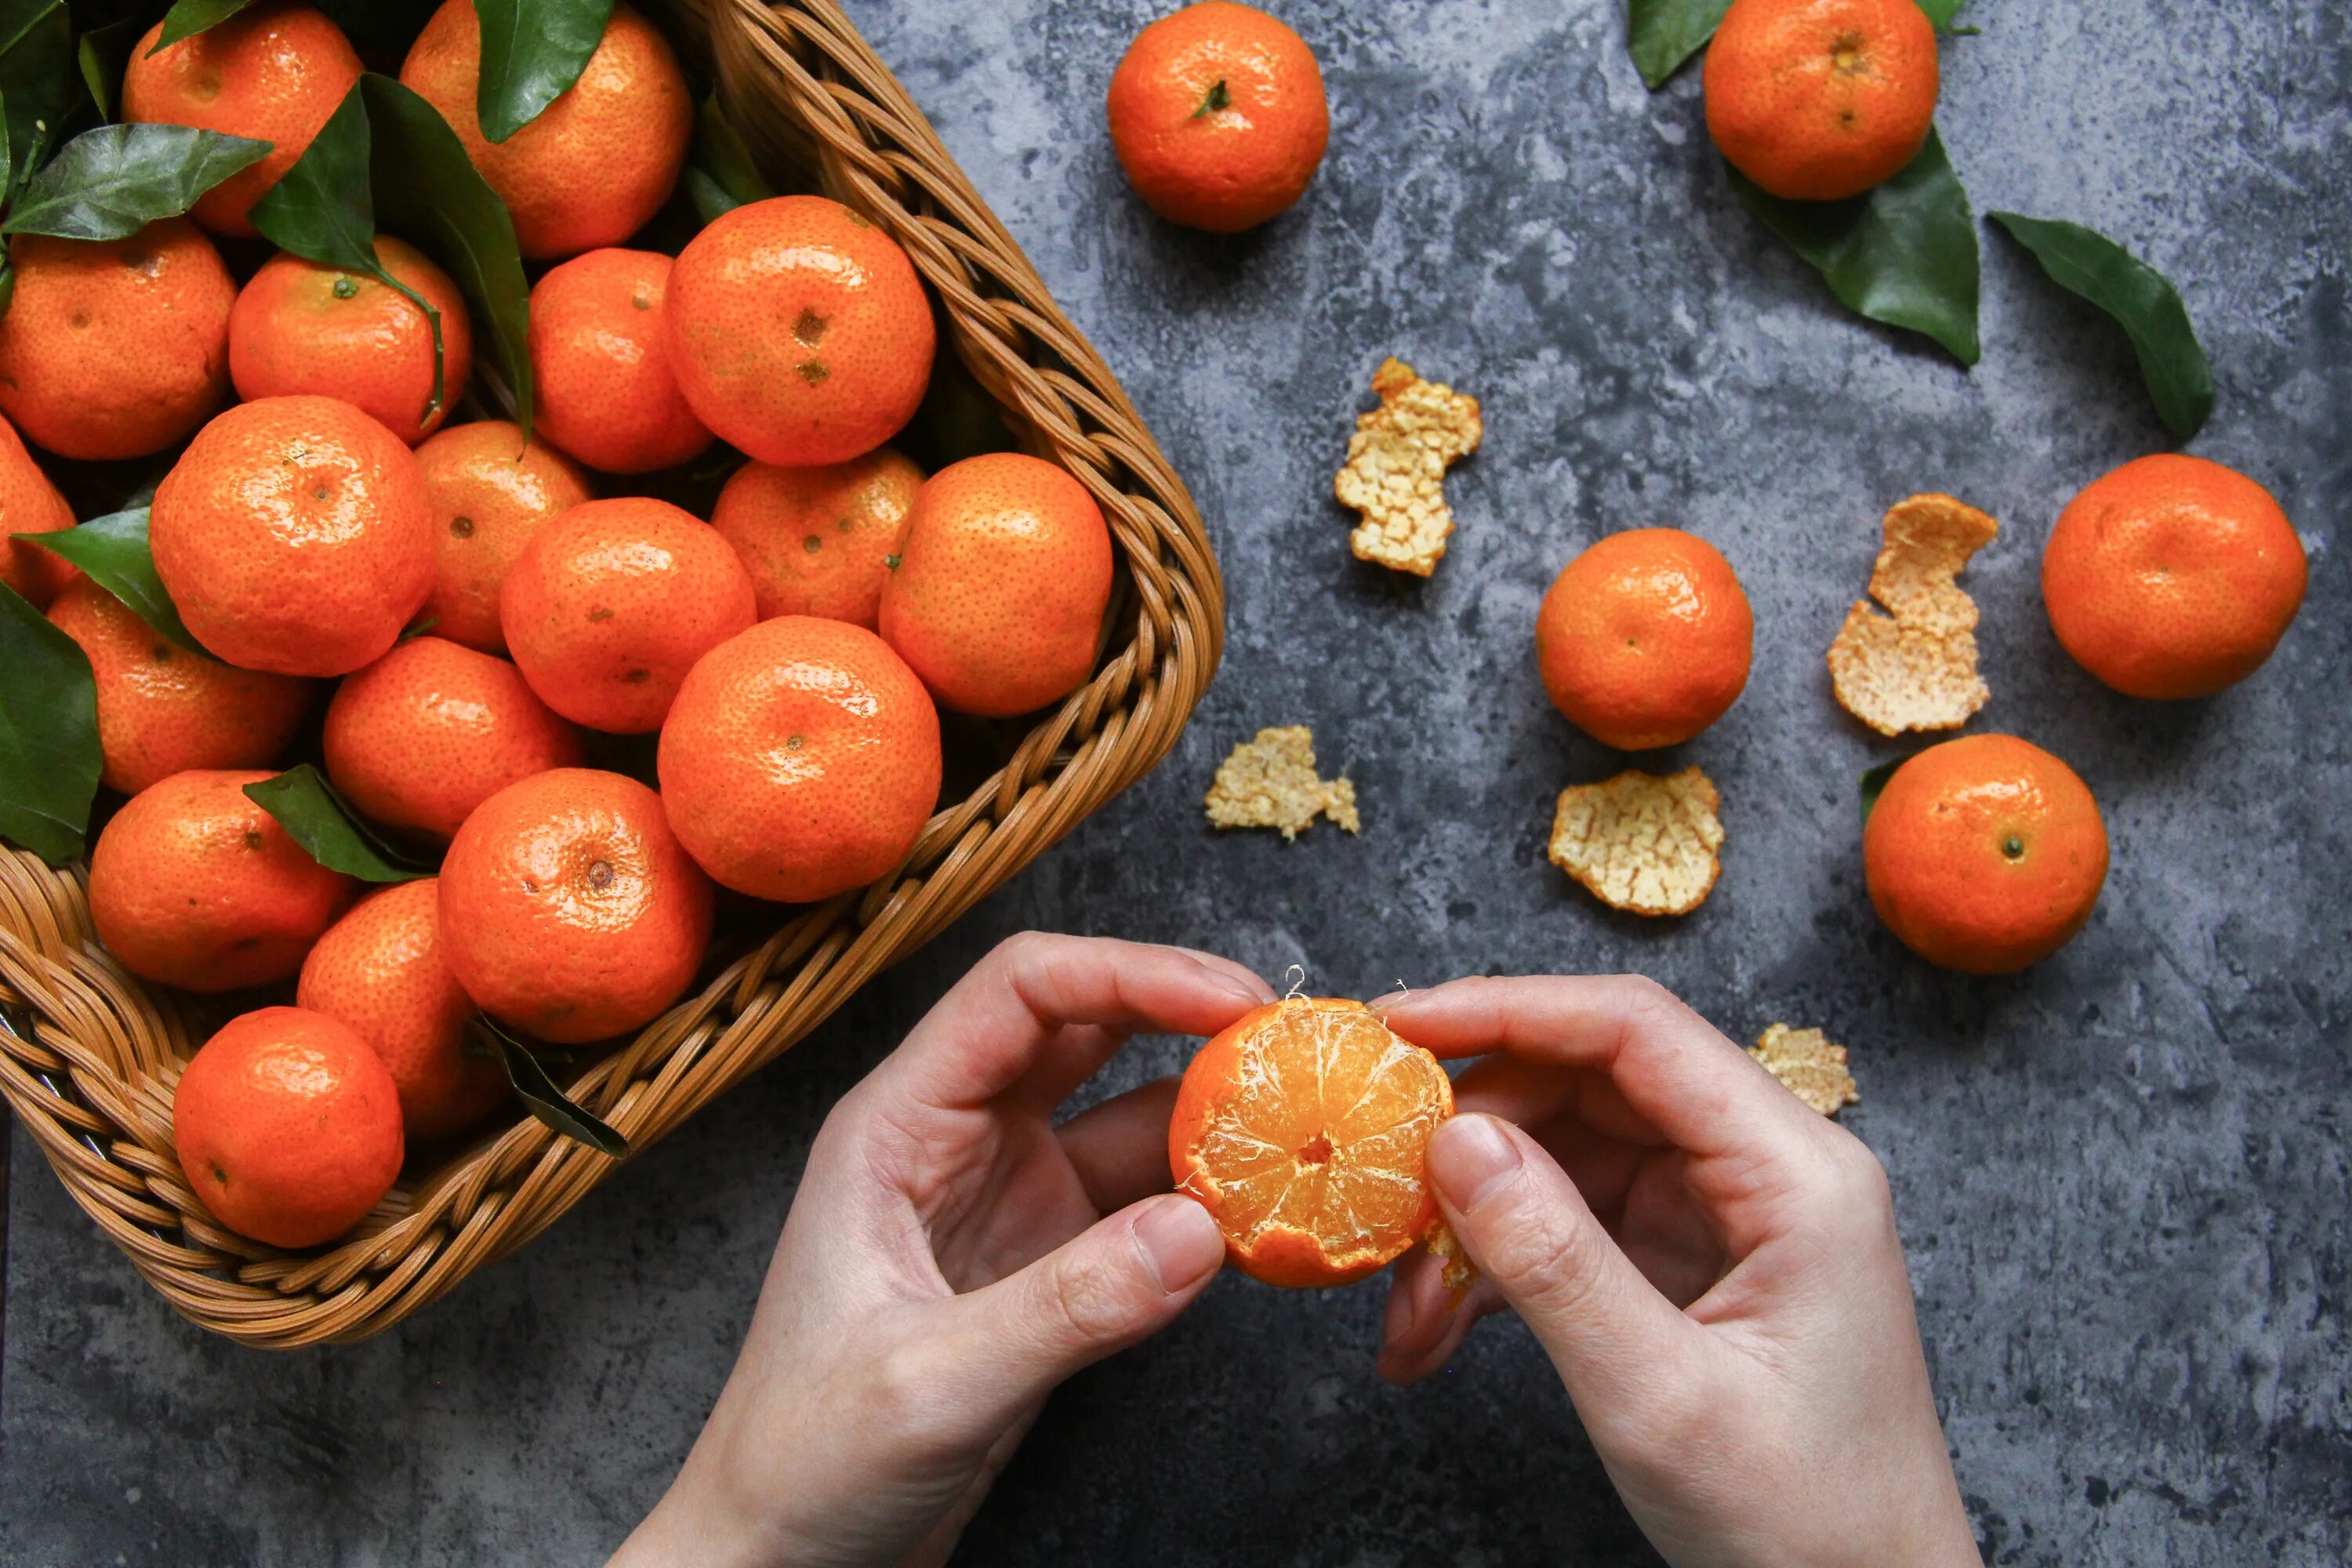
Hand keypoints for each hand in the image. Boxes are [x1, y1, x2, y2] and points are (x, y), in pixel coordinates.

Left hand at [610, 933, 1270, 1567]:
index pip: (1021, 993)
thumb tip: (1202, 1228)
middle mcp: (955, 1142)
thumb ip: (1067, 1308)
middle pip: (1087, 1030)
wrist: (777, 1561)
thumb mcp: (931, 1385)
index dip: (1132, 974)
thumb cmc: (802, 1463)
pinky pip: (1142, 1205)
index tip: (1234, 1000)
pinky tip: (1263, 1214)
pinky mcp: (1046, 1267)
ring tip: (1301, 1129)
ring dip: (1210, 1119)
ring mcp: (1007, 1201)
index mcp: (897, 1126)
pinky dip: (1206, 1202)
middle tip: (1293, 1045)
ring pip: (1127, 1117)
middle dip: (1189, 1022)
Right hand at [1374, 976, 1976, 1567]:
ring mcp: (1721, 1215)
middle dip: (1471, 1140)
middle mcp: (1763, 1169)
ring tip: (1407, 1311)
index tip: (1395, 1027)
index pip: (1637, 1032)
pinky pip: (1567, 1225)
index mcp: (1796, 1172)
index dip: (1508, 1008)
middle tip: (1376, 1195)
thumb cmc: (1806, 1526)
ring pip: (1562, 1157)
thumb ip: (1555, 1263)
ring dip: (1470, 1223)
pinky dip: (1495, 1270)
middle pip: (1586, 1086)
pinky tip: (1436, 1332)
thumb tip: (1454, 1140)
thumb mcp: (1662, 1399)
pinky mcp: (1685, 1263)